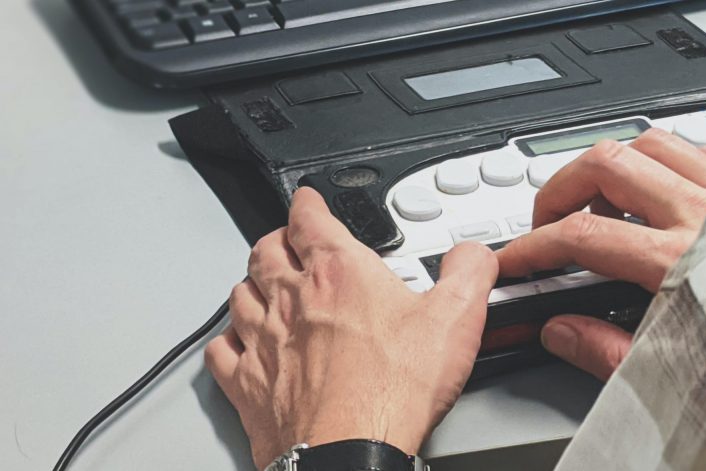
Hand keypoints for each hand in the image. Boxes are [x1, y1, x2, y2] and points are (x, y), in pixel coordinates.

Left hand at [204, 187, 497, 468]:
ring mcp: (264, 342)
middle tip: (286, 240)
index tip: (308, 200)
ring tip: (262, 284)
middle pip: (266, 252)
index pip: (309, 219)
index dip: (308, 203)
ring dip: (251, 284)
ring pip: (240, 295)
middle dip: (276, 240)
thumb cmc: (393, 391)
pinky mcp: (248, 385)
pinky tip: (236, 342)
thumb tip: (473, 255)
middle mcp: (293, 301)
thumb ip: (469, 275)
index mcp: (339, 274)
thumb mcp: (456, 320)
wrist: (351, 451)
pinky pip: (222, 351)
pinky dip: (228, 340)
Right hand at [497, 129, 705, 379]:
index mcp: (678, 264)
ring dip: (612, 166)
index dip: (534, 246)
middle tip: (549, 219)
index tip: (516, 260)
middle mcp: (704, 215)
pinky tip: (660, 190)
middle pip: (606, 165)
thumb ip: (606, 352)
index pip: (581, 237)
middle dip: (560, 188)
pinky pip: (697, 148)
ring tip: (600, 199)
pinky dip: (664, 160)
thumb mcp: (675, 371)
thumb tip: (561, 331)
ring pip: (650, 143)